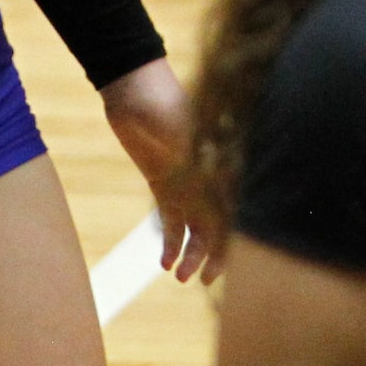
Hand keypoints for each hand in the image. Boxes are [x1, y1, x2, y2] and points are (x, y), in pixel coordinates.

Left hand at [100, 58, 225, 283]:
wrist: (131, 84)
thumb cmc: (160, 101)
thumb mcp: (178, 133)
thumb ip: (195, 163)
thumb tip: (215, 196)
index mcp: (220, 160)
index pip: (235, 207)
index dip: (234, 238)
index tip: (226, 265)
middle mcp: (209, 172)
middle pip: (219, 221)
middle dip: (214, 253)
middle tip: (202, 280)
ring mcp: (187, 176)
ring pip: (196, 224)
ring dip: (191, 252)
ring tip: (179, 277)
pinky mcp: (164, 179)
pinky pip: (172, 216)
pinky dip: (170, 239)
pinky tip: (164, 262)